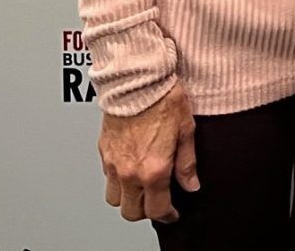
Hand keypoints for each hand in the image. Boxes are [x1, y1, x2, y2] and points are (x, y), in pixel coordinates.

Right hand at [99, 81, 197, 222]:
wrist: (138, 78)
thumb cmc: (163, 97)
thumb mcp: (186, 129)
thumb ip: (187, 162)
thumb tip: (191, 184)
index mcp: (153, 169)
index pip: (156, 209)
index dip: (167, 215)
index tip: (172, 213)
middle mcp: (130, 171)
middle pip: (131, 211)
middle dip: (145, 211)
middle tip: (158, 201)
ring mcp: (114, 163)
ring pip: (114, 199)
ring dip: (128, 198)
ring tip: (143, 186)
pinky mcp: (103, 151)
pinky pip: (108, 177)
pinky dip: (119, 179)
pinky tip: (132, 166)